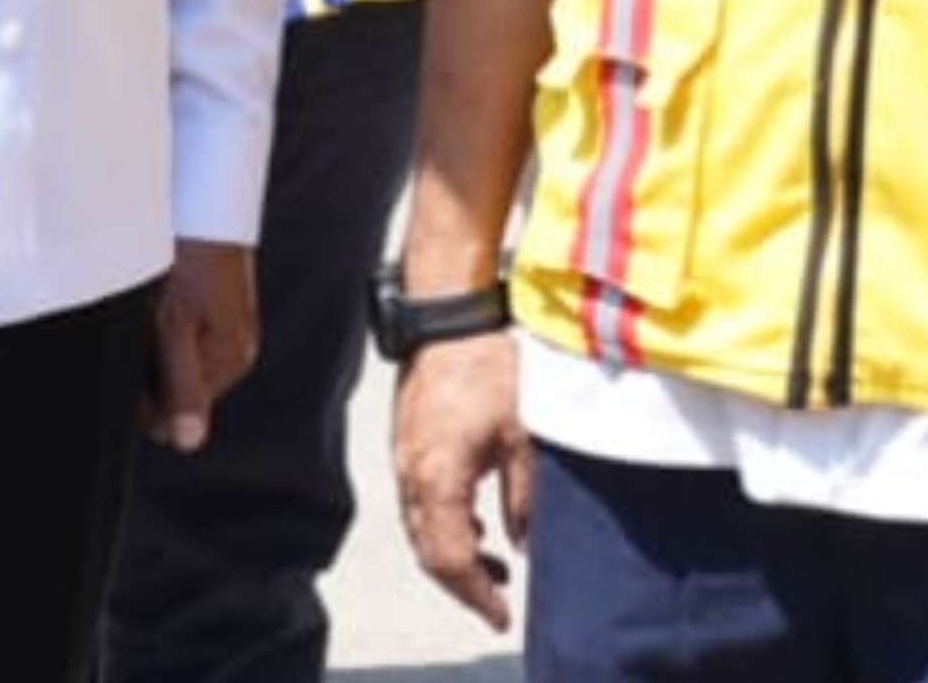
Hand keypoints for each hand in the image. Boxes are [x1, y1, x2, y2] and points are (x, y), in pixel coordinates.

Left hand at [146, 240, 256, 445]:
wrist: (204, 198)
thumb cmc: (189, 259)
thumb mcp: (175, 326)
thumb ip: (180, 386)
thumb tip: (189, 442)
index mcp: (229, 361)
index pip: (176, 418)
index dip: (142, 402)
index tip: (127, 365)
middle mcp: (235, 351)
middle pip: (177, 392)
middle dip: (149, 374)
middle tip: (138, 331)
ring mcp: (229, 330)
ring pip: (177, 366)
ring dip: (154, 350)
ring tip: (149, 312)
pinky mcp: (220, 311)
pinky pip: (185, 341)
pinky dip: (165, 330)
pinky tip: (157, 304)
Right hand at [387, 327, 533, 631]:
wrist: (447, 313)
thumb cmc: (486, 364)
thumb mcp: (522, 433)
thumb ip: (524, 495)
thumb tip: (522, 542)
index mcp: (437, 479)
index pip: (451, 560)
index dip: (476, 595)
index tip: (501, 615)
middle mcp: (411, 477)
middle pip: (430, 553)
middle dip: (463, 586)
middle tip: (497, 603)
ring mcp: (404, 460)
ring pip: (422, 531)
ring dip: (454, 557)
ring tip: (493, 570)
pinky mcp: (407, 444)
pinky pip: (419, 504)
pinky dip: (445, 527)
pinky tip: (475, 526)